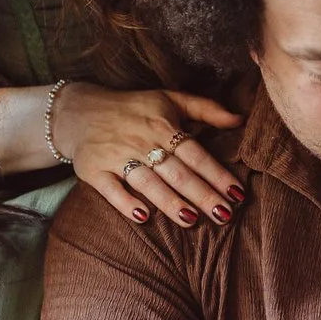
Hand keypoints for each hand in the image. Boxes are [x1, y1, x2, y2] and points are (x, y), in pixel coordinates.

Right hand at [58, 84, 244, 226]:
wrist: (80, 111)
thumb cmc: (134, 109)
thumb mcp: (169, 99)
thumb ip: (206, 109)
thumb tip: (240, 119)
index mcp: (163, 125)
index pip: (196, 154)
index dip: (217, 174)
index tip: (238, 194)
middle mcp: (142, 141)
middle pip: (177, 173)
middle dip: (202, 195)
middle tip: (224, 216)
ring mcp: (117, 156)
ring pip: (148, 183)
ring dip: (170, 202)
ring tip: (191, 220)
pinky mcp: (94, 170)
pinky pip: (111, 190)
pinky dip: (126, 203)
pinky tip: (143, 216)